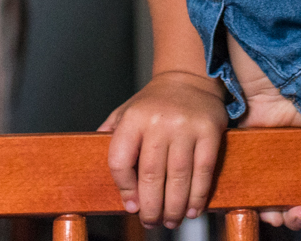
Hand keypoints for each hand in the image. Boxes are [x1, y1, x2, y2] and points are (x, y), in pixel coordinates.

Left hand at [100, 70, 228, 226]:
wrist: (189, 78)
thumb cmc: (154, 102)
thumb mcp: (125, 111)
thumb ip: (111, 135)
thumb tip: (91, 159)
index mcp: (133, 118)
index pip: (120, 161)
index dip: (124, 189)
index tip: (131, 206)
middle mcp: (158, 121)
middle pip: (151, 175)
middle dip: (151, 207)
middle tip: (152, 222)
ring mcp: (185, 126)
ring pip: (178, 177)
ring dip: (174, 207)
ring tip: (171, 221)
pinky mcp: (209, 131)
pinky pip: (203, 171)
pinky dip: (198, 195)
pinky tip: (193, 209)